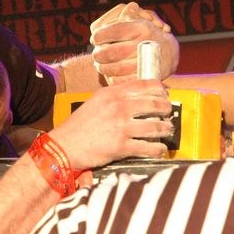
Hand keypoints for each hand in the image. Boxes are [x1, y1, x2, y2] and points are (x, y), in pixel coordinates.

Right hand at [47, 79, 173, 168]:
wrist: (65, 146)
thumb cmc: (80, 125)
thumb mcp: (97, 101)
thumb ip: (116, 96)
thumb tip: (138, 96)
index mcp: (112, 93)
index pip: (144, 84)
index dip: (160, 89)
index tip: (165, 94)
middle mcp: (118, 107)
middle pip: (154, 103)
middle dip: (166, 108)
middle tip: (169, 113)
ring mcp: (121, 126)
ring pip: (155, 125)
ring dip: (165, 129)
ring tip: (168, 130)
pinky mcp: (121, 146)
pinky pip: (147, 147)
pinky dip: (157, 148)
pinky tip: (159, 148)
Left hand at [90, 2, 178, 83]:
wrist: (168, 54)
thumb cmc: (148, 35)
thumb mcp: (140, 21)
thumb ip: (125, 16)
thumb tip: (107, 22)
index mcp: (141, 28)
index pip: (112, 31)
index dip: (99, 36)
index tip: (95, 38)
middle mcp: (144, 44)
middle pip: (111, 52)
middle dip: (98, 54)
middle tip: (95, 54)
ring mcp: (145, 62)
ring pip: (115, 68)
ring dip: (103, 67)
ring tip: (99, 65)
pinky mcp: (144, 77)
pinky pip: (122, 80)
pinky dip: (112, 78)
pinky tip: (109, 74)